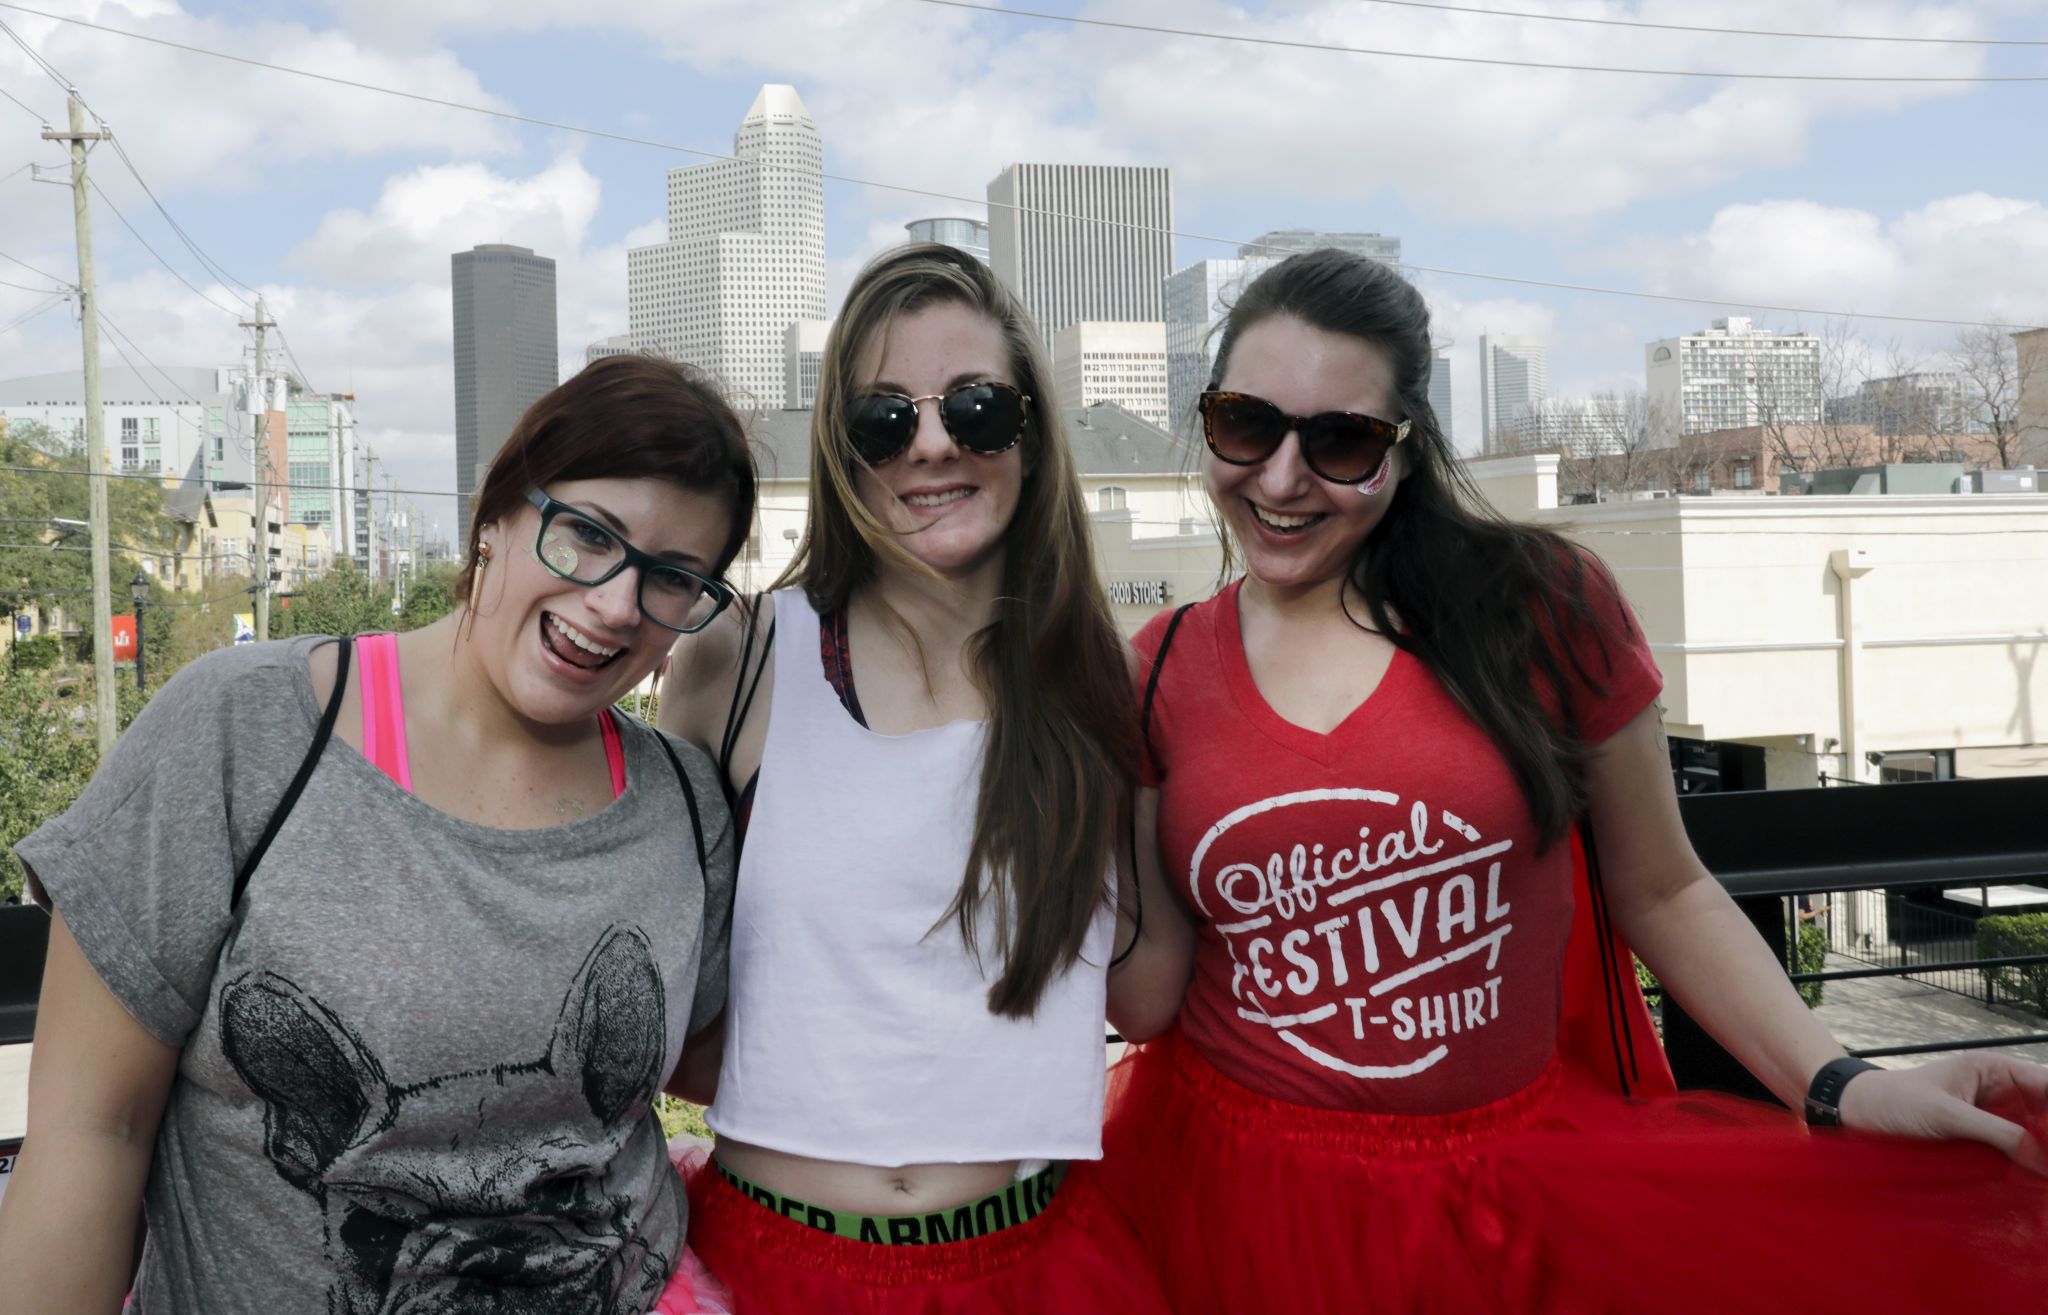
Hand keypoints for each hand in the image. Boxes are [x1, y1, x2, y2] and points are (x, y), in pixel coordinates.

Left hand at [1837, 1053, 2047, 1174]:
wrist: (1856, 1114)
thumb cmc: (1895, 1101)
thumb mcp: (1948, 1115)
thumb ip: (1999, 1134)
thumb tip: (2047, 1161)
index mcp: (1994, 1070)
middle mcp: (2000, 1092)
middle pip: (2046, 1115)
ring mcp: (1993, 1119)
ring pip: (2037, 1138)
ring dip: (2043, 1157)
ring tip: (2044, 1179)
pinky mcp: (1983, 1142)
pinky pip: (2017, 1155)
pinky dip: (2029, 1169)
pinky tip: (2034, 1184)